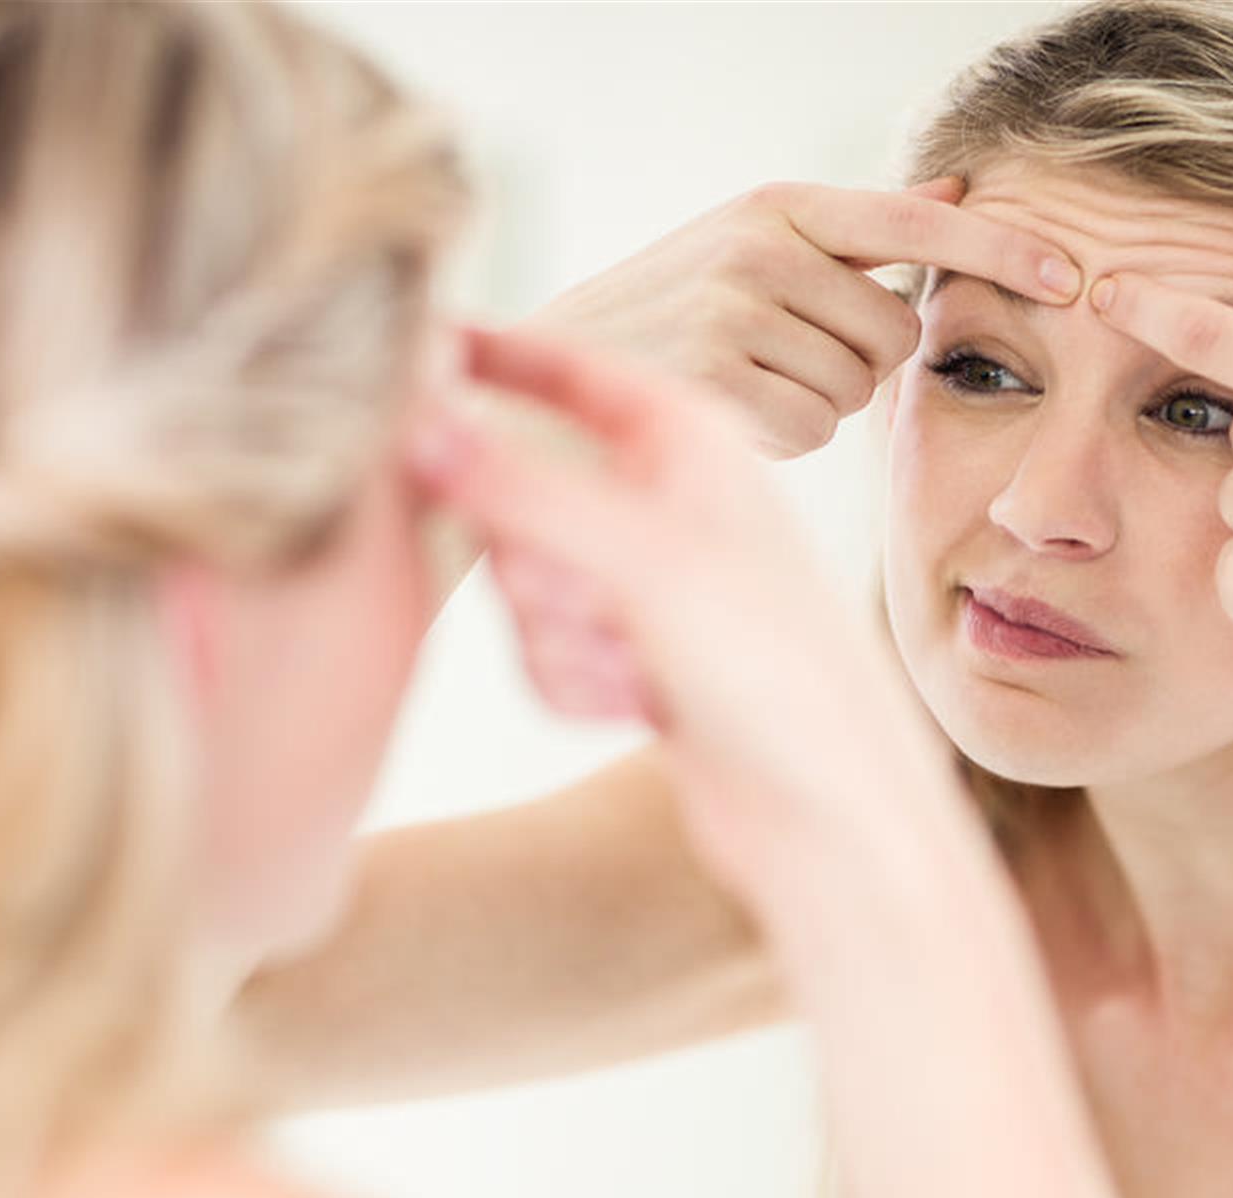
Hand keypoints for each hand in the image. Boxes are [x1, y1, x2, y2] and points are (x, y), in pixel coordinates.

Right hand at [417, 326, 954, 897]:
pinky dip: (574, 683)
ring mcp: (643, 582)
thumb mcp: (646, 565)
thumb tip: (415, 424)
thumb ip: (525, 492)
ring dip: (560, 636)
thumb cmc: (775, 675)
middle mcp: (665, 500)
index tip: (407, 344)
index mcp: (692, 443)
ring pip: (522, 582)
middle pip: (516, 492)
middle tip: (592, 603)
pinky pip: (540, 650)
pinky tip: (642, 709)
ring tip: (637, 668)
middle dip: (536, 564)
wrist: (826, 817)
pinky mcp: (629, 656)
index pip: (571, 365)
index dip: (491, 353)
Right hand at [528, 180, 1082, 458]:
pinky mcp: (719, 382)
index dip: (1000, 248)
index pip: (914, 225)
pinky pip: (810, 430)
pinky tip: (725, 414)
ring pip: (854, 390)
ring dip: (816, 402)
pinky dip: (780, 436)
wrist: (542, 375)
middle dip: (860, 363)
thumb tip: (955, 191)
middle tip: (784, 359)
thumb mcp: (747, 248)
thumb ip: (851, 233)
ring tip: (742, 381)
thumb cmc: (663, 316)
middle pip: (893, 336)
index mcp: (776, 208)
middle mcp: (761, 250)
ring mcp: (736, 316)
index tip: (1074, 270)